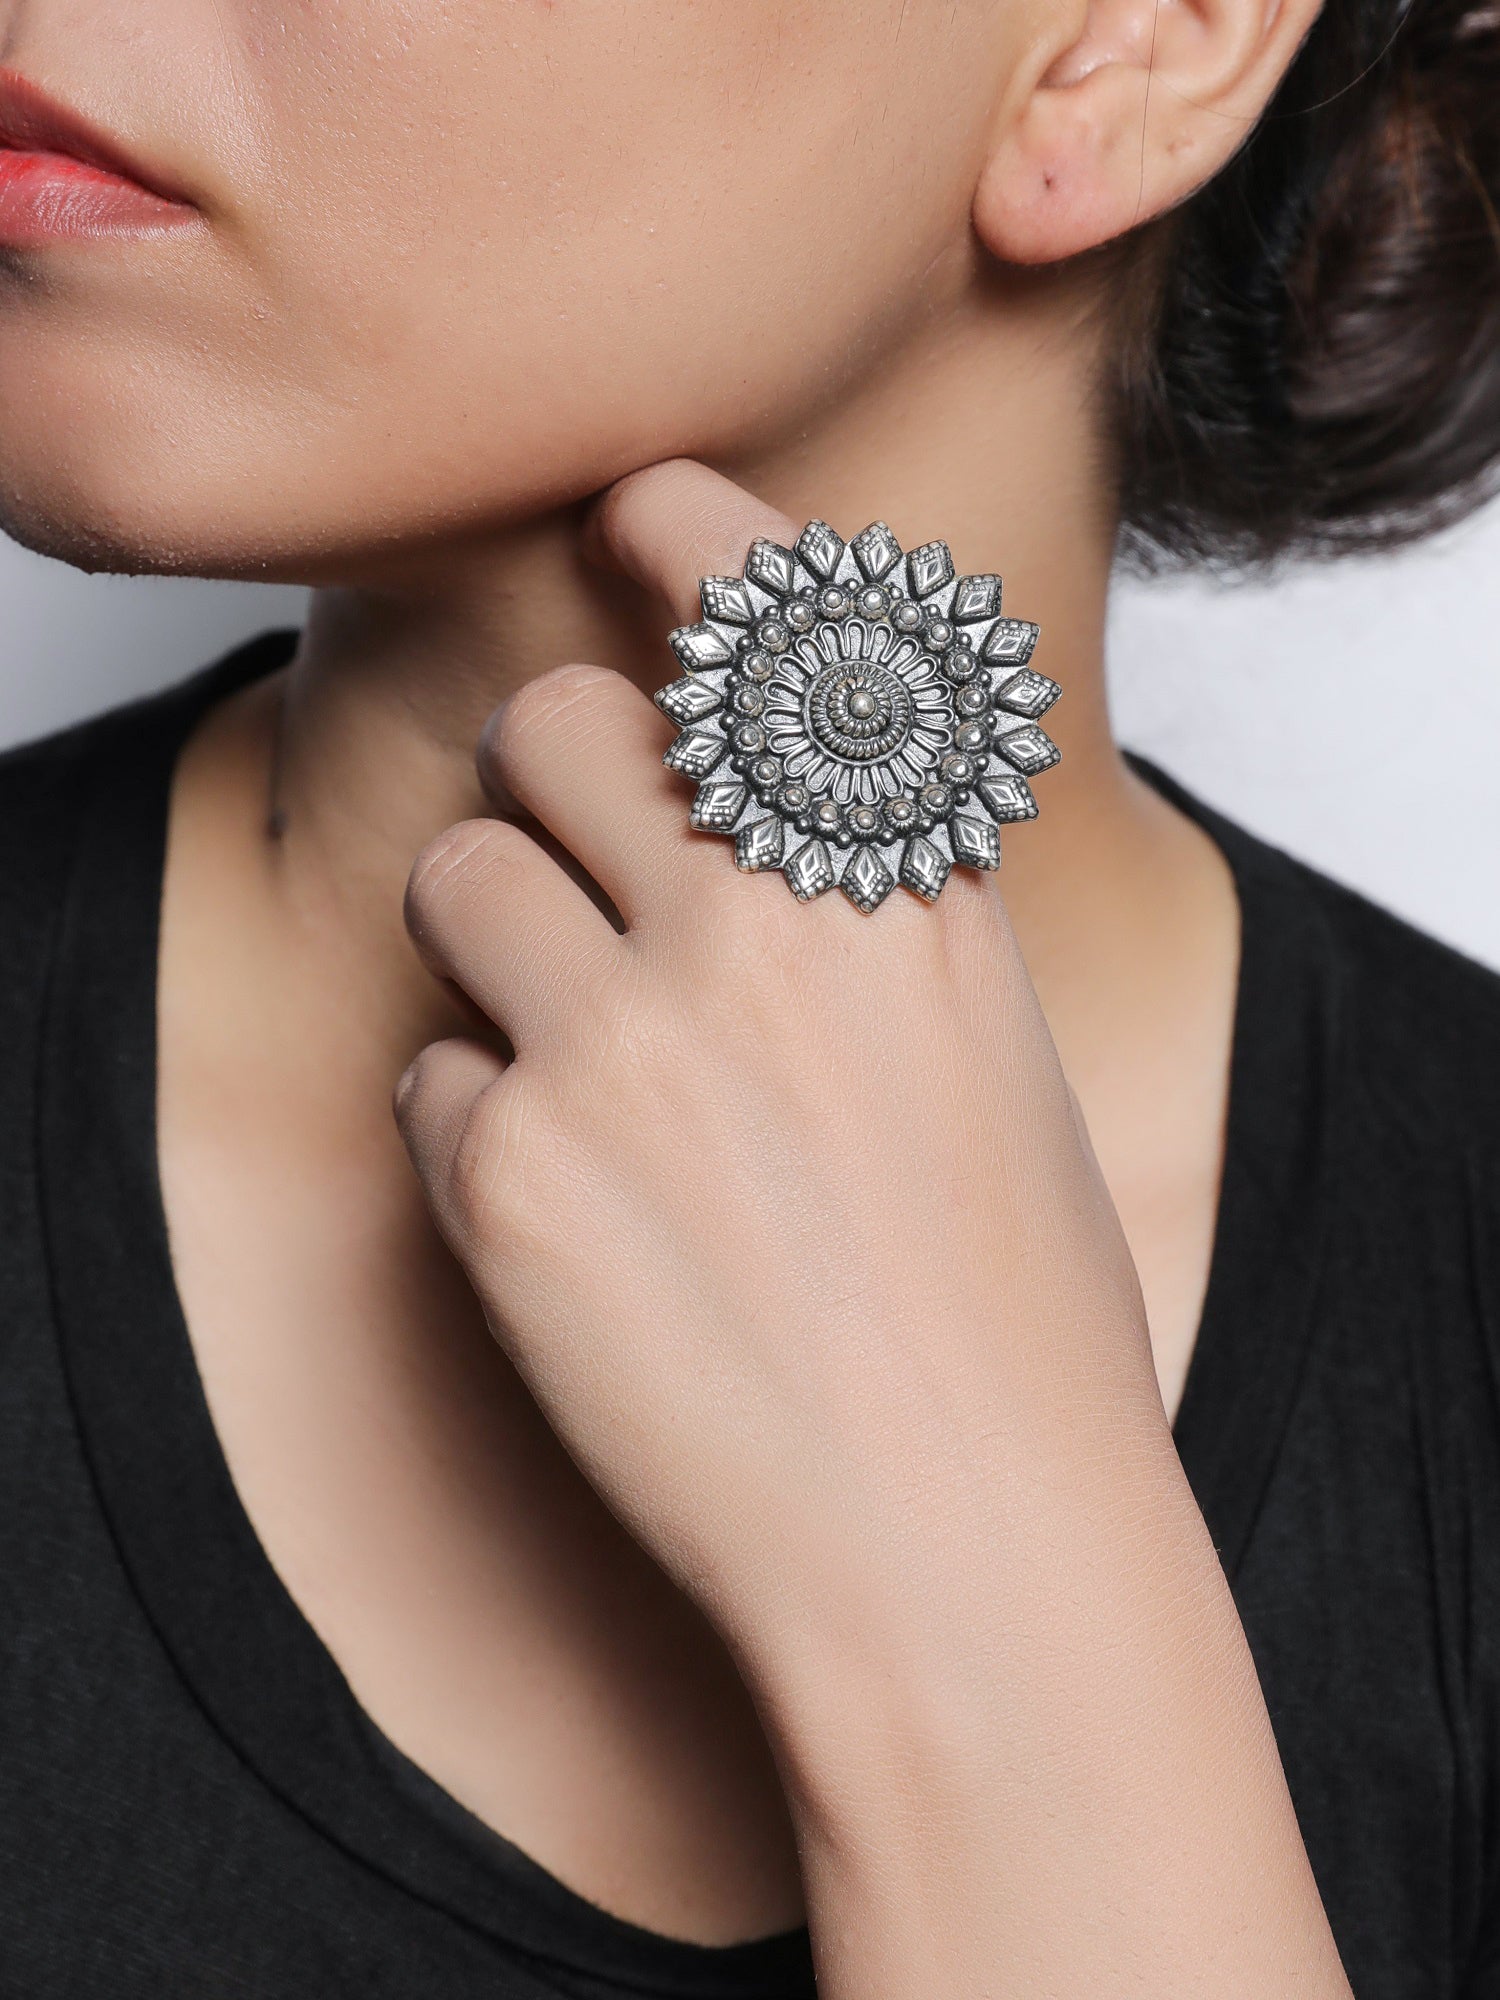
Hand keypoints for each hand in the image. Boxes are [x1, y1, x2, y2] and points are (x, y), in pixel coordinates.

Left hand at [395, 459, 1155, 1649]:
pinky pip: (429, 1072)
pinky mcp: (513, 1173)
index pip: (770, 623)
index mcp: (902, 890)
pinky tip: (579, 1220)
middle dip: (549, 783)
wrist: (959, 1545)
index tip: (628, 510)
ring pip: (457, 872)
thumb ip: (873, 916)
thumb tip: (757, 828)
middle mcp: (763, 929)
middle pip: (550, 724)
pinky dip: (481, 1128)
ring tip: (574, 1061)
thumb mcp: (990, 1064)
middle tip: (582, 873)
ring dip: (492, 943)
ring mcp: (624, 1042)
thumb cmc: (1007, 1326)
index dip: (680, 528)